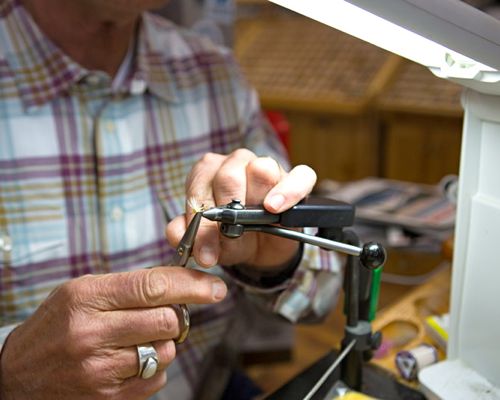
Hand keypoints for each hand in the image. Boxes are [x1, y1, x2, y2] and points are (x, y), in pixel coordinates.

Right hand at [0, 267, 226, 399]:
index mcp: (87, 297)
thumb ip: (129, 285)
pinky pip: (156, 378)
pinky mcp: (108, 397)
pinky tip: (130, 361)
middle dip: (177, 314)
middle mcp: (92, 333)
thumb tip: (180, 284)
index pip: (152, 286)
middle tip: (167, 313)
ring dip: (164, 342)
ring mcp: (100, 369)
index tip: (215, 287)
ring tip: (140, 338)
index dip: (191, 285)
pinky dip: (153, 367)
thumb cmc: (56, 326)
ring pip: (166, 350)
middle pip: (167, 319)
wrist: (17, 375)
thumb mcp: (82, 292)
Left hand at [166, 149, 316, 269]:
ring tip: (252, 224)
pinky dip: (288, 191)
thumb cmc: (232, 238)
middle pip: (227, 176)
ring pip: (260, 169)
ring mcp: (268, 166)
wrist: (261, 249)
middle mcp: (236, 163)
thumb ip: (188, 236)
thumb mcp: (208, 243)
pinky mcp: (296, 179)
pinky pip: (299, 176)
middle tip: (227, 240)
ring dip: (255, 200)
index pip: (199, 186)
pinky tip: (275, 208)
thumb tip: (176, 233)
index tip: (204, 250)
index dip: (200, 220)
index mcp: (208, 173)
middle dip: (225, 214)